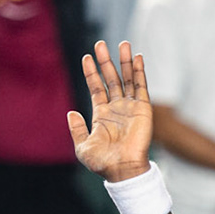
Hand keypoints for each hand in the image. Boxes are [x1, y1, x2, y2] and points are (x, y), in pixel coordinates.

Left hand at [69, 40, 153, 182]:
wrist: (122, 170)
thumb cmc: (102, 162)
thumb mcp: (82, 146)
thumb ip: (77, 129)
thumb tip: (71, 113)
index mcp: (102, 115)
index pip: (96, 87)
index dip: (91, 73)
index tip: (86, 57)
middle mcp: (116, 108)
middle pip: (111, 78)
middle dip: (106, 61)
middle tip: (100, 44)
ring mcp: (130, 107)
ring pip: (127, 78)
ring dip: (124, 61)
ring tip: (122, 43)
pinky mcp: (142, 109)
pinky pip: (141, 86)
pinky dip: (139, 71)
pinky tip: (137, 57)